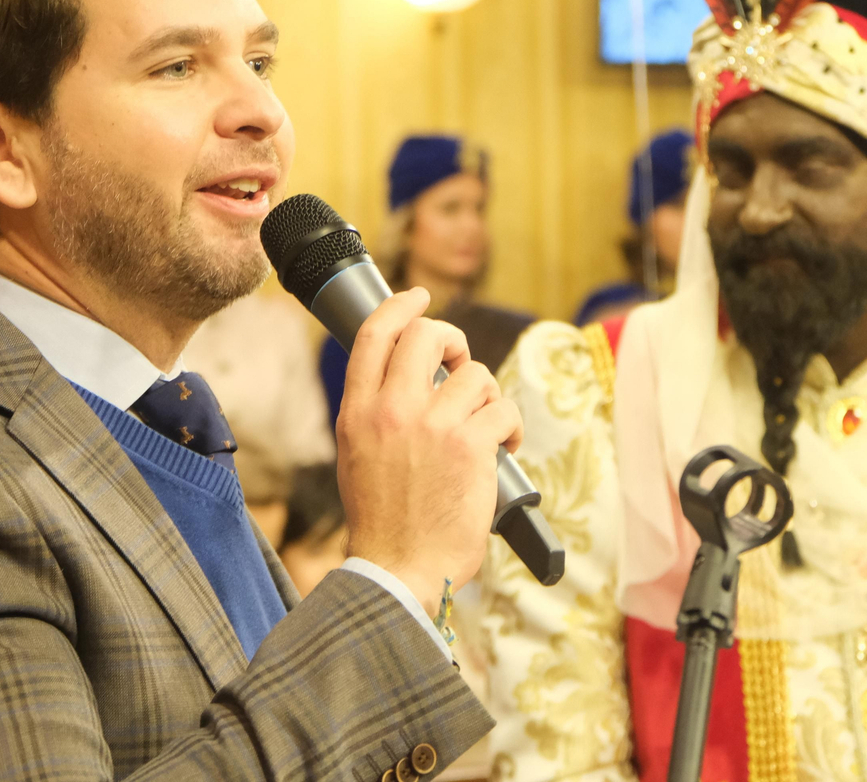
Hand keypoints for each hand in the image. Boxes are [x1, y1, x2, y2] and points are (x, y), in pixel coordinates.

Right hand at [336, 287, 523, 613]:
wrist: (399, 569)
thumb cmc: (382, 520)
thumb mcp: (355, 454)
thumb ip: (374, 411)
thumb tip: (405, 376)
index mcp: (357, 411)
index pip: (374, 333)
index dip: (401, 305)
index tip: (419, 297)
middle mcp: (391, 410)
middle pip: (426, 333)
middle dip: (453, 339)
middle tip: (461, 363)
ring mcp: (432, 426)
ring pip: (476, 374)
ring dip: (487, 397)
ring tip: (484, 428)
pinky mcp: (471, 447)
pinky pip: (503, 410)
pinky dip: (512, 429)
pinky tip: (504, 449)